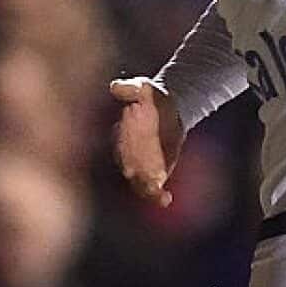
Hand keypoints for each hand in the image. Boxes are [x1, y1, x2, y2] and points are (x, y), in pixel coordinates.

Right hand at [110, 77, 184, 206]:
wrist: (170, 107)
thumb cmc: (150, 97)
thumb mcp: (141, 88)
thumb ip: (129, 89)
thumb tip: (116, 87)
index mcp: (118, 134)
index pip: (118, 148)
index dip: (124, 156)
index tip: (131, 165)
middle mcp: (124, 153)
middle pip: (129, 168)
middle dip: (139, 177)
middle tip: (151, 182)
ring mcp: (138, 164)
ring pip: (139, 181)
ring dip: (148, 190)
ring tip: (160, 195)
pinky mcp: (153, 172)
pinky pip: (152, 187)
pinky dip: (157, 196)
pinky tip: (166, 200)